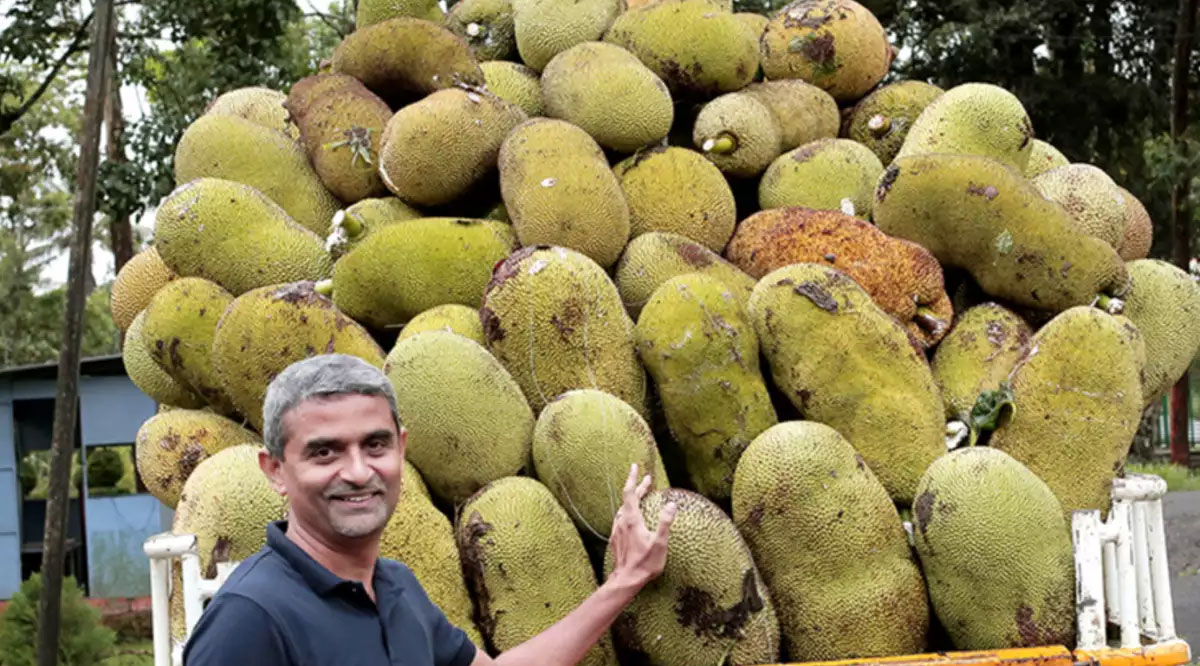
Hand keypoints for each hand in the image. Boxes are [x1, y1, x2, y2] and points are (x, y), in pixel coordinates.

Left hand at [607, 463, 676, 588]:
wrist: (626, 580)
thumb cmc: (644, 563)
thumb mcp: (659, 543)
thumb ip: (665, 522)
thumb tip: (671, 504)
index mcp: (632, 520)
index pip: (630, 493)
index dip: (633, 478)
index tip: (635, 467)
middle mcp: (622, 522)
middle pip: (628, 499)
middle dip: (637, 487)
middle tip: (647, 479)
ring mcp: (617, 530)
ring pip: (624, 509)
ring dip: (633, 499)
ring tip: (642, 496)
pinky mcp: (616, 538)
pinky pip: (621, 518)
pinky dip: (629, 511)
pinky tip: (633, 517)